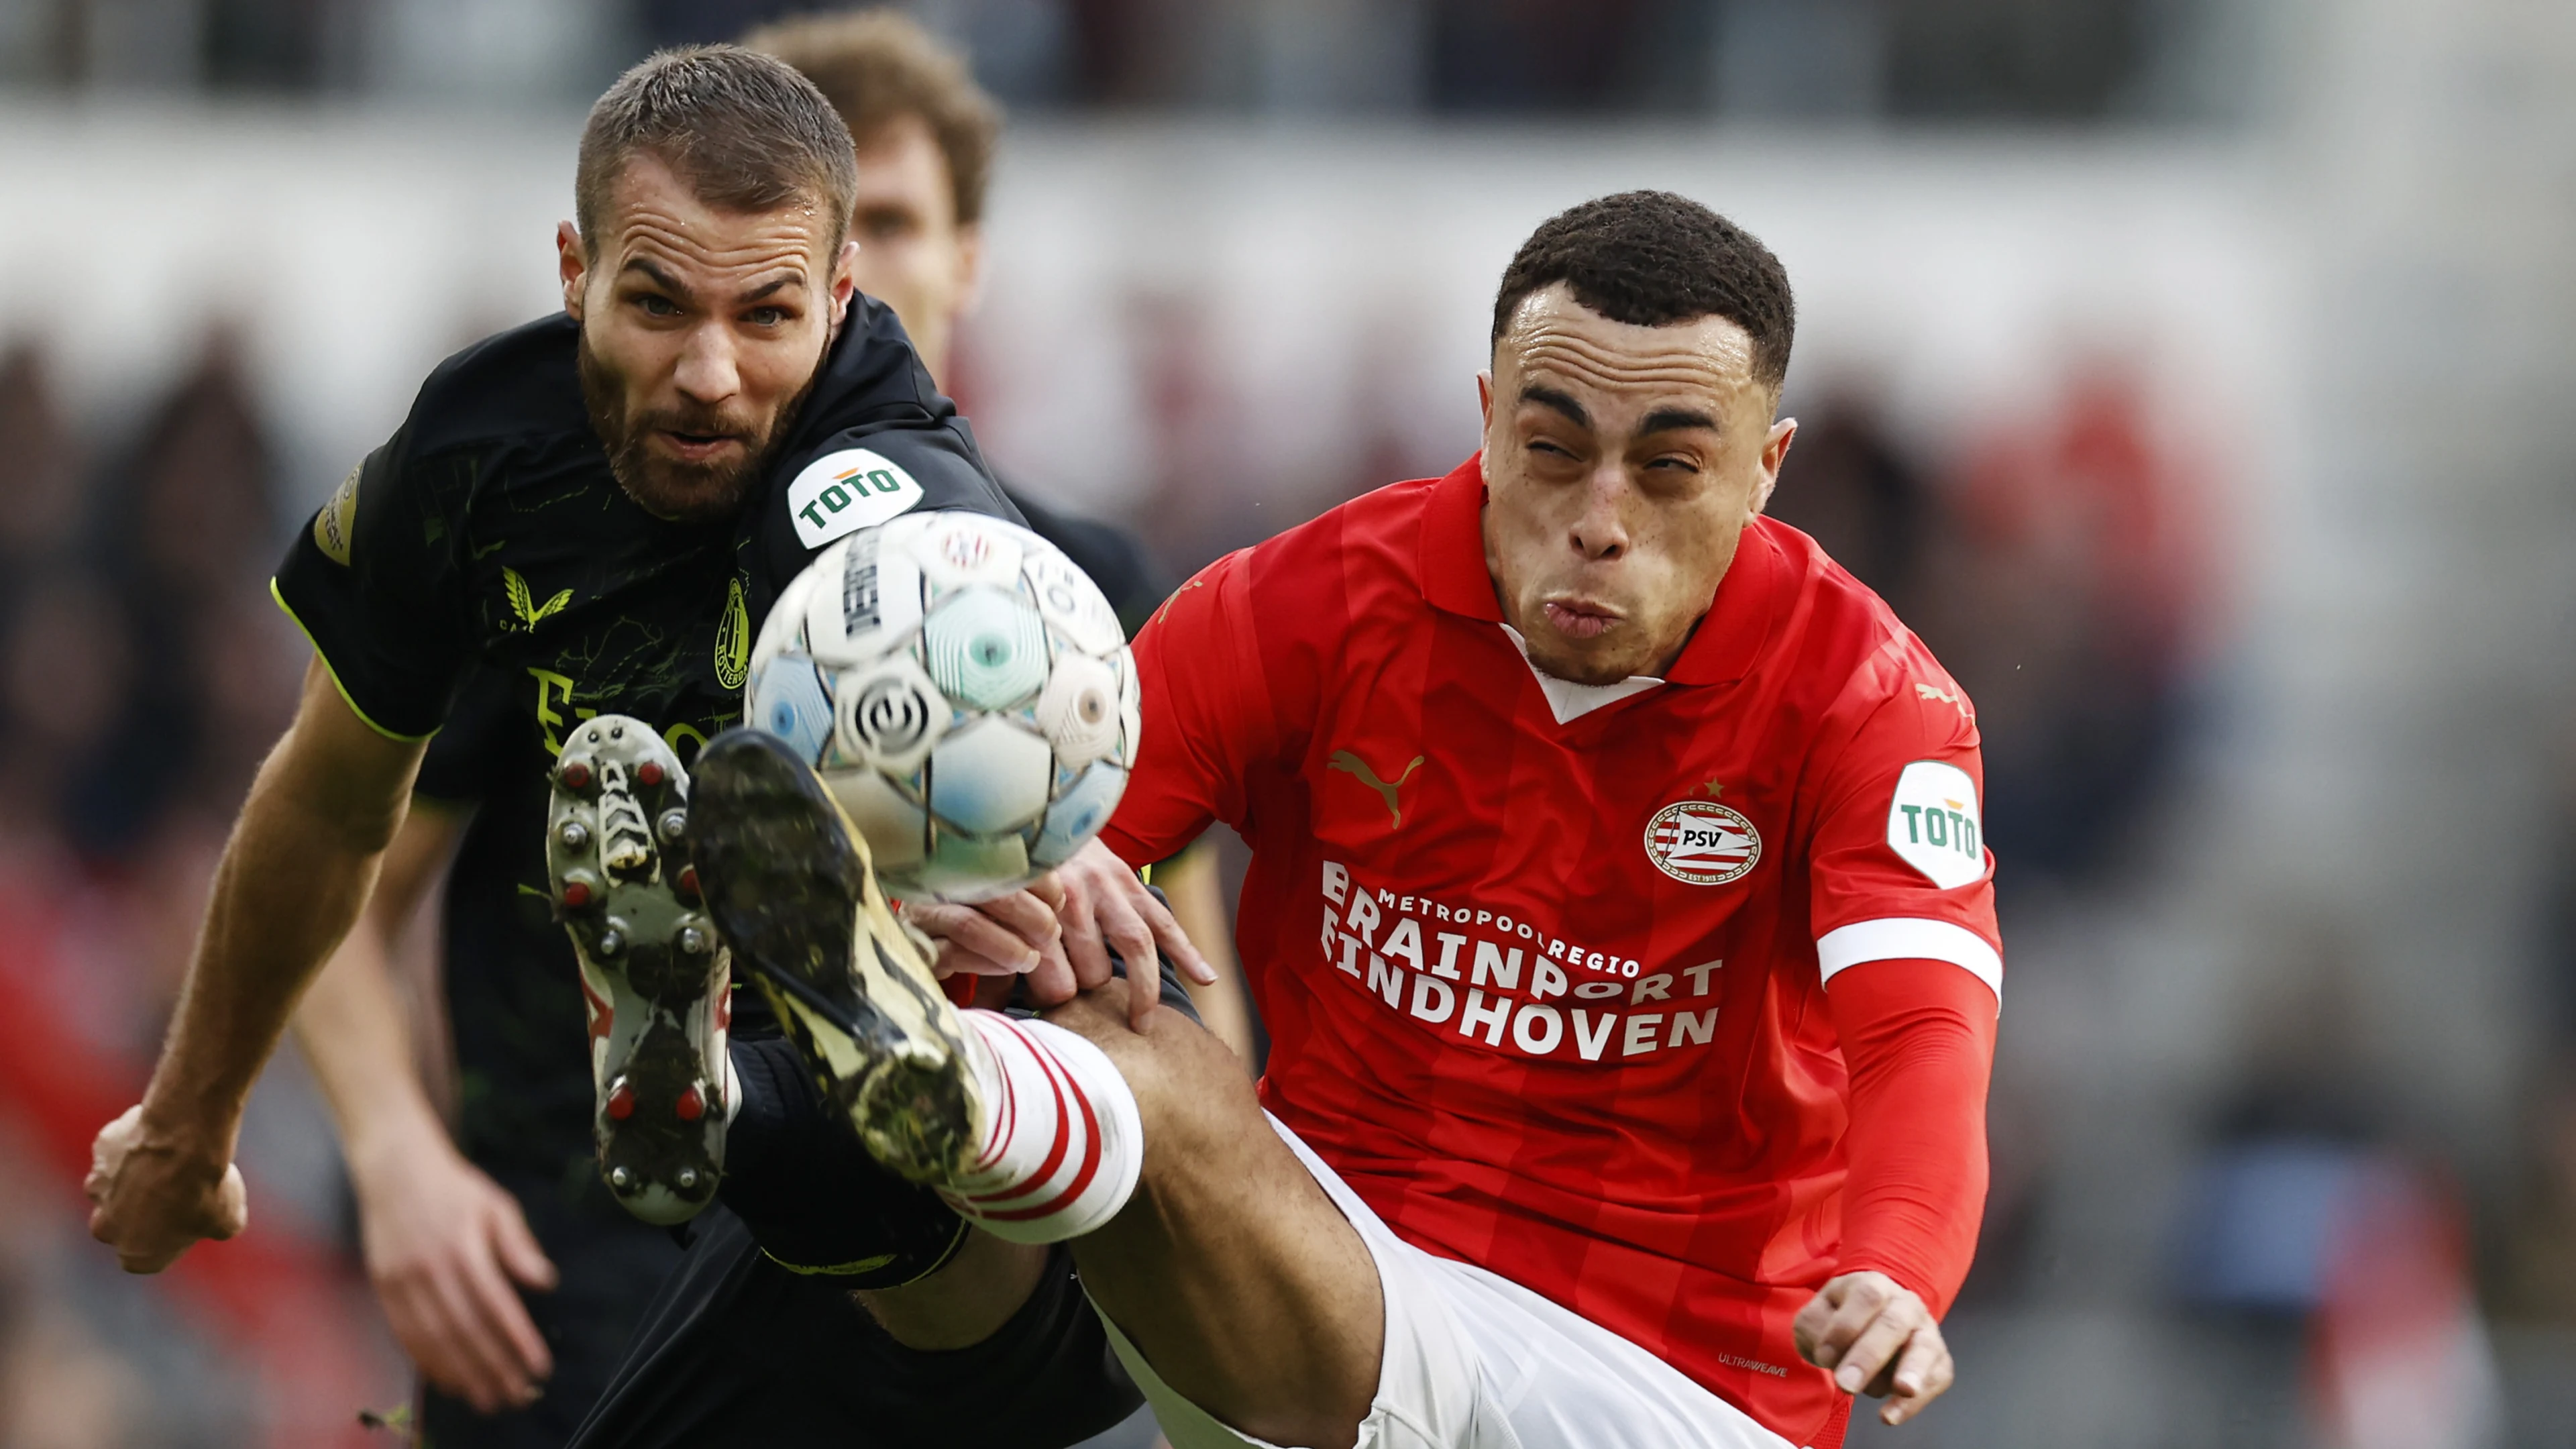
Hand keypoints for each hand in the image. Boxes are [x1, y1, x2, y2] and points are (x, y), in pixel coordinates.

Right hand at [86, 1104, 248, 1272]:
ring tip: (174, 1159)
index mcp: (134, 1255)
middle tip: (180, 1188)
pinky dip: (136, 1147)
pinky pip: (118, 1152)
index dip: (172, 1239)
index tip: (191, 1220)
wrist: (183, 1142)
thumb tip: (222, 1223)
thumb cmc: (204, 1187)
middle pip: (125, 1223)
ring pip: (117, 1185)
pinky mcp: (100, 1153)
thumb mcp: (228, 1219)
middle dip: (147, 1208)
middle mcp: (106, 1229)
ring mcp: (97, 1189)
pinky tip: (164, 1136)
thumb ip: (218, 1227)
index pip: (148, 1257)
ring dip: (137, 1176)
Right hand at [351, 1134, 558, 1412]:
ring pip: (434, 1339)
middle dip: (493, 1368)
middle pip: (465, 1330)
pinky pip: (406, 1334)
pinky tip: (448, 1381)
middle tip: (516, 1396)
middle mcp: (431, 1269)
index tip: (539, 1367)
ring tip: (487, 1399)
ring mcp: (402, 1281)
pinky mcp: (383, 1288)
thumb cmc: (455, 1188)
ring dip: (462, 1374)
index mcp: (464, 1248)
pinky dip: (427, 1362)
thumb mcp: (496, 1205)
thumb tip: (546, 1282)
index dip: (517, 1340)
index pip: (496, 1305)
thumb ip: (519, 1246)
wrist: (395, 1169)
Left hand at [903, 840, 1213, 1026]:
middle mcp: (1076, 899)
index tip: (1043, 1007)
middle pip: (1093, 969)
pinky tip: (1207, 978)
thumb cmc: (1011, 878)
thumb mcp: (993, 916)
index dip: (1050, 1001)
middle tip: (1077, 999)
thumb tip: (988, 1017)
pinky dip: (1188, 950)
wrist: (1034, 814)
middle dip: (1087, 991)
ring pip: (1135, 948)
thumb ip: (992, 963)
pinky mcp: (1132, 883)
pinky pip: (1166, 921)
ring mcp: (1109, 890)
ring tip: (1142, 1022)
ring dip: (1141, 989)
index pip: (1053, 979)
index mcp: (1035, 910)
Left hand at [1792, 1271, 1953, 1426]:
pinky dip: (1916, 1401)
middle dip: (1870, 1355)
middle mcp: (1906, 1304)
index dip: (1845, 1327)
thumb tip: (1830, 1356)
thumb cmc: (1841, 1318)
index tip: (1824, 1356)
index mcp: (1874, 1285)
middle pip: (1894, 1324)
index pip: (1866, 1298)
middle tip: (1847, 1384)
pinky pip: (1936, 1379)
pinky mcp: (1939, 1360)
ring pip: (1925, 1348)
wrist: (1872, 1320)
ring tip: (1903, 1390)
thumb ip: (1816, 1328)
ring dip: (1913, 1370)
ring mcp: (1926, 1331)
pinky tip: (1891, 1416)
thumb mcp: (1818, 1315)